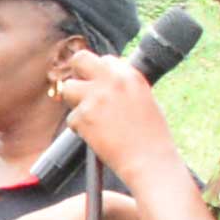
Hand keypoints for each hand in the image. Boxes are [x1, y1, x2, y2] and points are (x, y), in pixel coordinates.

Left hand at [49, 48, 182, 187]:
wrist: (149, 160)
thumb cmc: (151, 136)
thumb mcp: (144, 99)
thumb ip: (123, 86)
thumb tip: (103, 81)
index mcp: (130, 74)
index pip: (105, 59)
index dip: (100, 74)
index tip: (101, 87)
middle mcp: (112, 80)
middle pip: (80, 59)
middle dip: (77, 73)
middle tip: (82, 91)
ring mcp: (96, 97)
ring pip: (68, 88)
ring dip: (75, 102)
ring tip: (91, 118)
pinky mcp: (84, 116)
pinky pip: (71, 118)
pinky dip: (79, 129)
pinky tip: (96, 136)